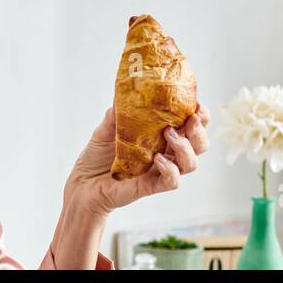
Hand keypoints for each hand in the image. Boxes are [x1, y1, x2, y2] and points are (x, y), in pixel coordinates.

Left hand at [65, 104, 210, 216]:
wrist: (82, 184)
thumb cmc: (96, 157)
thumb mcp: (104, 131)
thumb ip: (115, 116)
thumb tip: (123, 95)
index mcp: (160, 137)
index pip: (190, 126)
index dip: (200, 116)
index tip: (197, 105)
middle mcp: (165, 154)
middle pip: (199, 145)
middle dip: (199, 131)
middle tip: (191, 119)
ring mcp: (159, 171)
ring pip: (190, 164)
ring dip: (185, 147)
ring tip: (169, 134)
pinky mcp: (150, 186)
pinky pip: (172, 181)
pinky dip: (170, 170)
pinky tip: (158, 159)